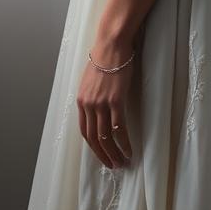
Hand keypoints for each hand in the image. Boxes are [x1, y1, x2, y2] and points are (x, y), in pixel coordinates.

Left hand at [77, 33, 135, 168]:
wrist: (111, 44)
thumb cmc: (104, 58)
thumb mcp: (91, 79)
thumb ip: (93, 95)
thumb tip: (99, 109)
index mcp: (81, 100)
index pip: (84, 130)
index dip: (93, 146)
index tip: (102, 155)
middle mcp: (88, 104)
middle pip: (93, 137)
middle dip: (103, 155)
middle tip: (113, 165)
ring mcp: (101, 103)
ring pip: (105, 136)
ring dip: (114, 152)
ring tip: (122, 162)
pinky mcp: (115, 100)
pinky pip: (119, 128)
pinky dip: (124, 142)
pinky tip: (129, 150)